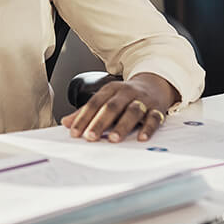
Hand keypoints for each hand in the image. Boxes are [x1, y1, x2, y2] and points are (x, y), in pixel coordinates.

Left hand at [60, 72, 179, 142]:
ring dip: (122, 125)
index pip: (95, 103)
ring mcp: (142, 100)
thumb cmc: (126, 96)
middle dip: (100, 122)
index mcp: (111, 89)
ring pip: (132, 111)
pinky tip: (141, 138)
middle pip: (111, 107)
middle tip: (90, 136)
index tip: (74, 132)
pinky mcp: (157, 109)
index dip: (83, 117)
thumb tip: (66, 123)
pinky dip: (148, 128)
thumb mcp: (106, 99)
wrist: (154, 84)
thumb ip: (87, 111)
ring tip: (113, 139)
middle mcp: (126, 93)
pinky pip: (154, 118)